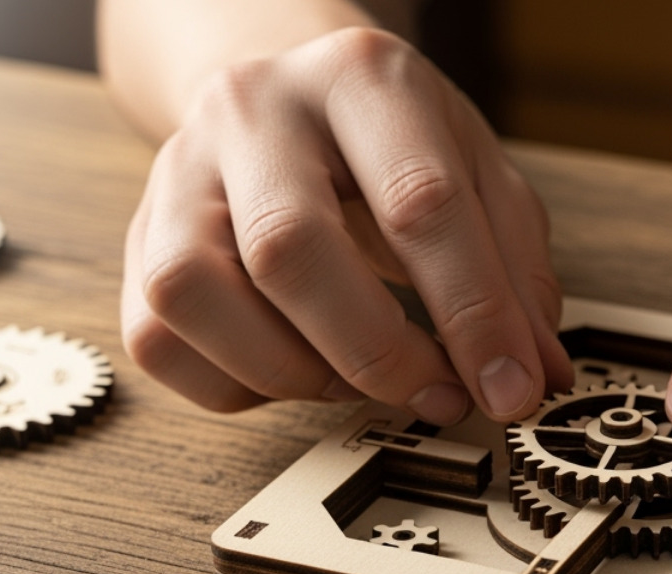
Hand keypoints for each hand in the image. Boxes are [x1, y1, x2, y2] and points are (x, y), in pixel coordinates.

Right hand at [121, 28, 570, 421]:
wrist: (287, 96)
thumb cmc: (388, 143)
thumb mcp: (480, 176)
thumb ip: (517, 272)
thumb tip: (532, 375)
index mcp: (359, 78)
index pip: (418, 202)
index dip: (473, 314)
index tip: (511, 387)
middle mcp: (254, 111)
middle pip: (289, 249)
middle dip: (377, 354)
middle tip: (438, 397)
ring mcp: (178, 172)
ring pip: (197, 296)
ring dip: (295, 372)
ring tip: (360, 378)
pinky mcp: (139, 237)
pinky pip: (158, 340)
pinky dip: (236, 383)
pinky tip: (294, 367)